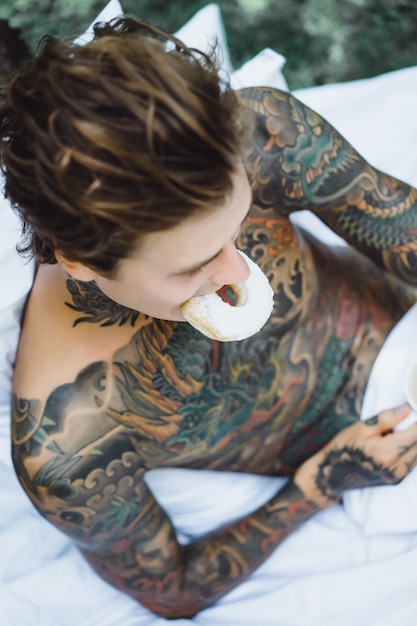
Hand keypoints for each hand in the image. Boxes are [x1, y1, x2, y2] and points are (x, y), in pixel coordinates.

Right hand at [294, 405, 416, 504]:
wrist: (332, 475)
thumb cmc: (343, 448)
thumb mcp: (360, 428)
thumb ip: (386, 419)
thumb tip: (407, 409)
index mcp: (387, 452)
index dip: (416, 419)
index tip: (411, 410)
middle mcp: (396, 467)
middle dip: (414, 429)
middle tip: (401, 420)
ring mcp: (398, 476)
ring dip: (412, 440)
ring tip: (393, 433)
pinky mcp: (396, 479)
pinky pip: (412, 461)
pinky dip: (408, 449)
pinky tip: (393, 443)